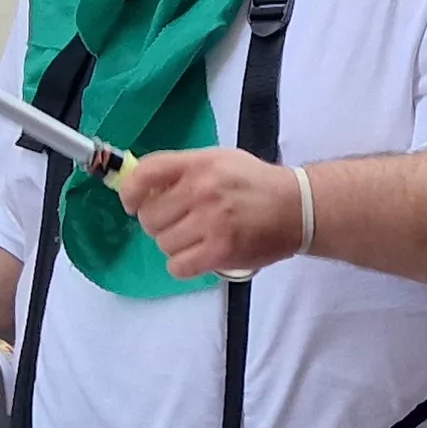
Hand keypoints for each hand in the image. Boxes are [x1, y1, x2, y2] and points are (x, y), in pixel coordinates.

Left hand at [115, 148, 306, 278]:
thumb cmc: (256, 183)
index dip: (129, 192)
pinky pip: (178, 266)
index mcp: (199, 164)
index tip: (132, 204)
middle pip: (149, 216)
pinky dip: (183, 265)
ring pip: (163, 243)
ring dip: (173, 245)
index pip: (146, 173)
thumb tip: (143, 189)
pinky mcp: (220, 251)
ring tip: (195, 239)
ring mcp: (211, 222)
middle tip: (178, 224)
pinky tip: (197, 256)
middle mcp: (202, 190)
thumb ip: (184, 171)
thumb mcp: (220, 161)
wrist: (297, 207)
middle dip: (158, 223)